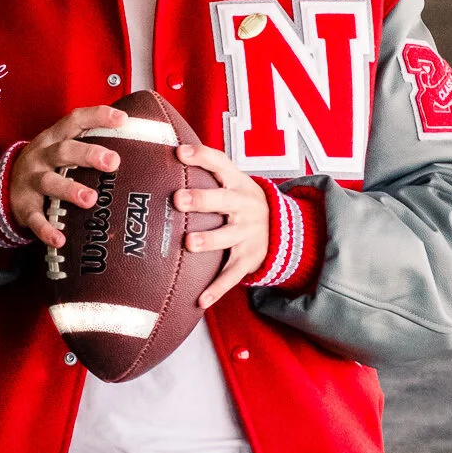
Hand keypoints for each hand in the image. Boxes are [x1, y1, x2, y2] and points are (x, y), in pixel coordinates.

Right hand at [8, 105, 126, 248]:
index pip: (75, 121)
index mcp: (54, 138)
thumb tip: (135, 145)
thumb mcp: (61, 148)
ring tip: (91, 199)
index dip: (98, 116)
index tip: (122, 119)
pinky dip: (46, 229)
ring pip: (49, 182)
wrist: (4, 184)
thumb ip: (88, 144)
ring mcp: (31, 181)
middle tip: (113, 162)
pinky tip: (60, 239)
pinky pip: (35, 218)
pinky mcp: (24, 206)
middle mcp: (42, 156)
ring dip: (70, 190)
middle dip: (88, 154)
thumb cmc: (47, 165)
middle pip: (64, 150)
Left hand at [175, 143, 270, 309]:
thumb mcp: (234, 183)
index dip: (201, 157)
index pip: (220, 164)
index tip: (179, 152)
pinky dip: (217, 289)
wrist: (286, 230)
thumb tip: (164, 152)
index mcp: (238, 184)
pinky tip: (200, 300)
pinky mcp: (248, 258)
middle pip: (224, 200)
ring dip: (208, 240)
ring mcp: (249, 233)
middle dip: (201, 199)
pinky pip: (232, 275)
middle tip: (178, 198)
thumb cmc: (243, 203)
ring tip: (189, 243)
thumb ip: (207, 172)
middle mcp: (245, 206)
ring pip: (227, 237)